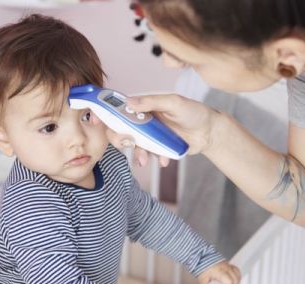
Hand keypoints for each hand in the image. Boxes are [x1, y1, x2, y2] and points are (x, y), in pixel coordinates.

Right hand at [93, 94, 218, 166]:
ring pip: (132, 146)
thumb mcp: (174, 103)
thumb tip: (129, 102)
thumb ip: (152, 102)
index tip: (95, 120)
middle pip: (119, 130)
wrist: (209, 133)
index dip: (103, 112)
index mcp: (143, 106)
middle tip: (128, 142)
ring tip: (146, 160)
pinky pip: (149, 156)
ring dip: (136, 154)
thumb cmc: (193, 112)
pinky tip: (165, 160)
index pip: (118, 107)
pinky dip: (155, 159)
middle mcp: (142, 121)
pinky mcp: (157, 149)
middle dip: (119, 139)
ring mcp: (149, 136)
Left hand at [196, 261, 240, 283]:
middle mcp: (225, 267)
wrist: (201, 257)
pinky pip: (236, 270)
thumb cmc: (202, 268)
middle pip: (235, 279)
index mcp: (218, 271)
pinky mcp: (229, 264)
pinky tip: (234, 282)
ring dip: (236, 283)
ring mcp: (228, 265)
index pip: (229, 281)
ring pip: (237, 274)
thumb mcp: (203, 281)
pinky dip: (237, 277)